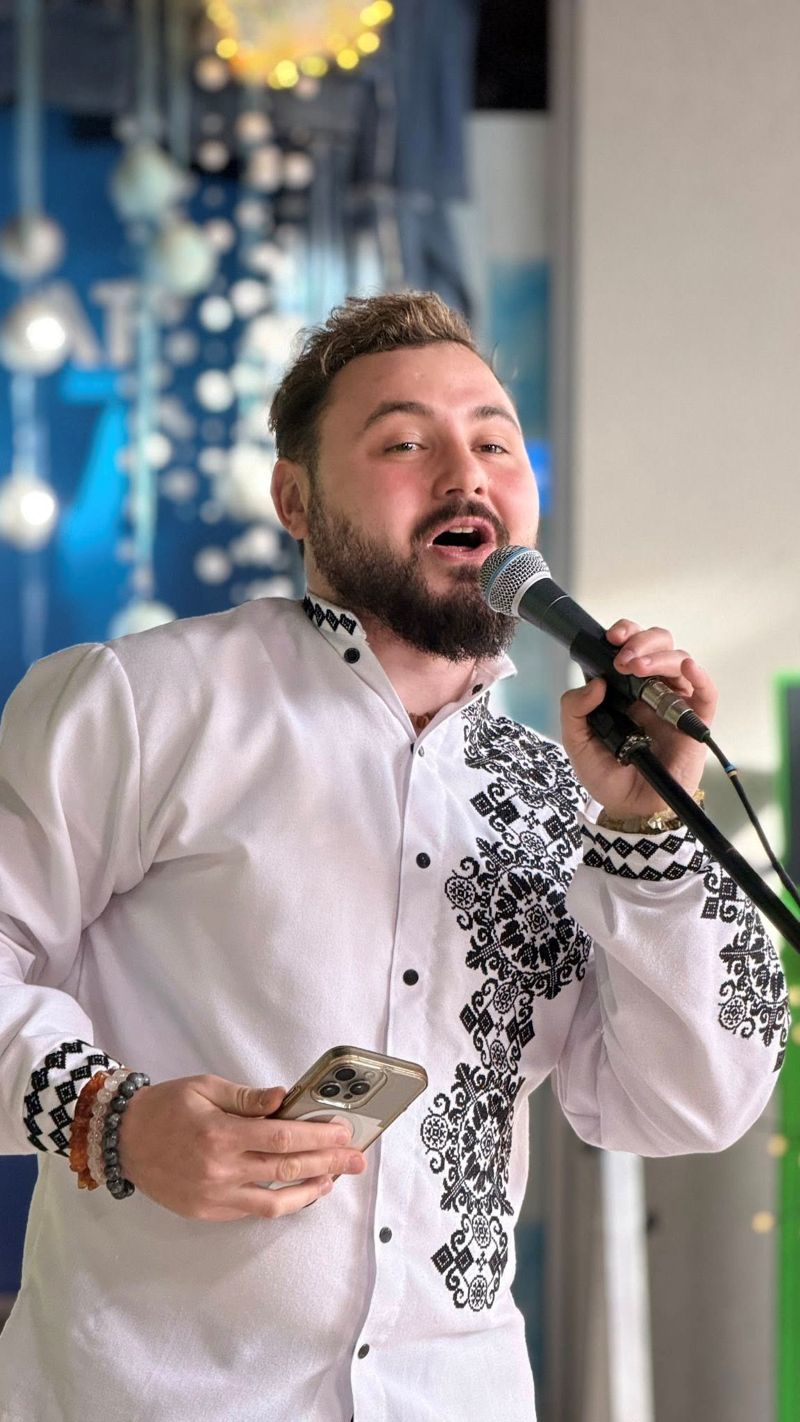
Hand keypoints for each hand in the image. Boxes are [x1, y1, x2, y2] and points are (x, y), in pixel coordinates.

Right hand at [117, 1074, 366, 1220]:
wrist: (123, 1139)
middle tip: (356, 1160)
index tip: (342, 1132)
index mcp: (221, 1134)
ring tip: (334, 1179)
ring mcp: (215, 1196)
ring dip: (311, 1190)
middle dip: (328, 1163)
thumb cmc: (166, 1107)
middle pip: (287, 1169)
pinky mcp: (208, 1212)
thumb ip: (247, 1098)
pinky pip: (254, 1211)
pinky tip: (300, 1191)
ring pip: (275, 1202)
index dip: (317, 1136)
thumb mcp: (205, 1088)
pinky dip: (282, 1203)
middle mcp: (220, 1170)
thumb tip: (285, 1098)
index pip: (283, 1138)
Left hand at [559, 620, 717, 819]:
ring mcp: (674, 704)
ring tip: (639, 669)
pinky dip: (701, 676)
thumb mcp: (576, 742)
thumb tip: (595, 684)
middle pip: (659, 646)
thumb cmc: (605, 775)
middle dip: (642, 642)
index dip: (626, 633)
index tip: (612, 637)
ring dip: (660, 658)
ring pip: (680, 661)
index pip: (632, 647)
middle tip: (623, 659)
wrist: (628, 809)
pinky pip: (706, 693)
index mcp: (624, 688)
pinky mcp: (694, 723)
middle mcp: (651, 690)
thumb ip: (574, 710)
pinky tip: (688, 668)